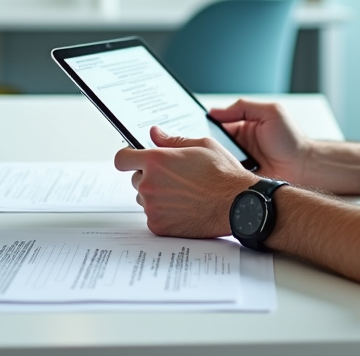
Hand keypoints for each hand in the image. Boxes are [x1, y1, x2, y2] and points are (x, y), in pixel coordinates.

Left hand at [114, 127, 253, 237]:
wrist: (238, 204)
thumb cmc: (223, 173)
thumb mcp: (201, 145)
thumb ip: (172, 140)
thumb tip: (155, 133)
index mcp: (156, 160)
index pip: (122, 159)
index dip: (128, 157)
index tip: (134, 159)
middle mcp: (150, 184)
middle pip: (136, 179)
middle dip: (150, 176)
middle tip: (174, 178)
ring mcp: (152, 207)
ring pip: (145, 198)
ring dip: (156, 195)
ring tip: (183, 193)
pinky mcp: (158, 226)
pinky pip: (153, 216)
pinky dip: (164, 213)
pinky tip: (184, 208)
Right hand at [209, 99, 312, 183]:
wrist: (303, 167)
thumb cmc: (291, 140)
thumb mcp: (271, 113)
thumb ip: (244, 107)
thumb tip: (215, 111)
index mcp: (243, 125)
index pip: (218, 122)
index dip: (206, 124)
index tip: (196, 126)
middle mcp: (238, 142)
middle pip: (213, 141)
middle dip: (206, 143)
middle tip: (200, 144)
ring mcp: (238, 159)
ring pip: (216, 157)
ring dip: (212, 157)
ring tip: (206, 158)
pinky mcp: (240, 175)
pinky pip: (224, 172)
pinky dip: (220, 171)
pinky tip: (217, 170)